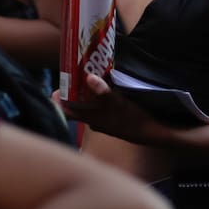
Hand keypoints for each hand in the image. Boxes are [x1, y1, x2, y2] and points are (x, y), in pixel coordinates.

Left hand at [57, 74, 175, 145]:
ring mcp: (104, 122)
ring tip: (87, 76)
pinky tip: (104, 87)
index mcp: (91, 119)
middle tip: (73, 74)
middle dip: (73, 92)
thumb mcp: (119, 104)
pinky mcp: (113, 120)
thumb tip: (89, 77)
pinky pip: (99, 108)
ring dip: (86, 94)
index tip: (56, 86)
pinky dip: (98, 98)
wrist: (152, 134)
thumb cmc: (134, 120)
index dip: (59, 100)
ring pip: (88, 107)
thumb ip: (103, 92)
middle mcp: (95, 122)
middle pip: (76, 107)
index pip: (67, 112)